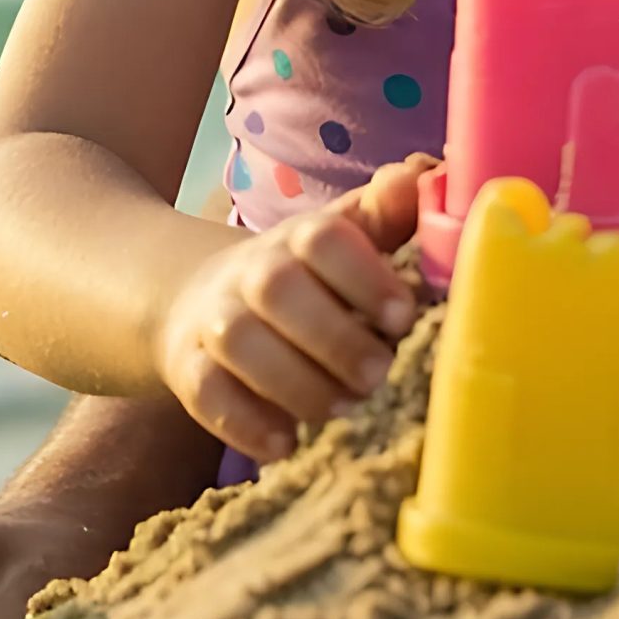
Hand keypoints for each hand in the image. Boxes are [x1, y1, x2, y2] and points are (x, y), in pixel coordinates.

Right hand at [153, 152, 433, 463]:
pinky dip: (244, 422)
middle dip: (333, 336)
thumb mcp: (350, 239)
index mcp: (304, 237)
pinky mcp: (188, 369)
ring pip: (239, 343)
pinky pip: (204, 393)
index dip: (364, 275)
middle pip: (279, 289)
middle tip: (380, 375)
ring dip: (294, 382)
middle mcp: (254, 271)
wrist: (204, 298)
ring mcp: (215, 319)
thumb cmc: (310, 275)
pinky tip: (286, 446)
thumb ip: (391, 213)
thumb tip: (429, 172)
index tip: (404, 316)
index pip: (324, 239)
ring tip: (345, 411)